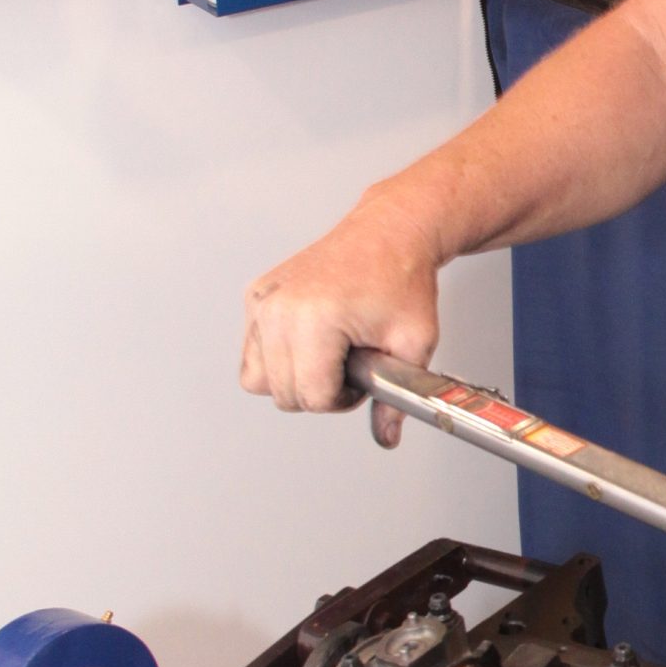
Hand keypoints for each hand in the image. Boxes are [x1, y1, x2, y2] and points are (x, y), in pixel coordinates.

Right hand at [240, 191, 440, 448]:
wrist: (390, 231)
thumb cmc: (402, 277)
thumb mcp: (414, 343)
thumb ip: (398, 398)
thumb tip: (387, 436)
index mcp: (314, 318)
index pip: (312, 397)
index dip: (344, 399)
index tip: (363, 376)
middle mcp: (279, 307)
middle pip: (282, 394)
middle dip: (319, 391)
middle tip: (351, 364)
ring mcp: (263, 300)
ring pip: (257, 379)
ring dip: (293, 379)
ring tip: (329, 354)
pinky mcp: (256, 296)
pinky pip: (252, 352)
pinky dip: (277, 358)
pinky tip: (310, 341)